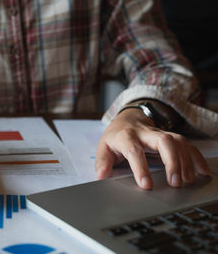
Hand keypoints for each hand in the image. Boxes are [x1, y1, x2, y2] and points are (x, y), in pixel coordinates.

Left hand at [95, 108, 210, 188]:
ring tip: (187, 180)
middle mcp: (145, 133)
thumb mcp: (104, 148)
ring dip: (186, 161)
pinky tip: (203, 172)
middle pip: (163, 141)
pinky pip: (187, 144)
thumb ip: (102, 162)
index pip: (134, 151)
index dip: (141, 168)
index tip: (147, 185)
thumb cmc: (116, 137)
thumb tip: (101, 177)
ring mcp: (160, 133)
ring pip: (178, 141)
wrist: (127, 118)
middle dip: (172, 161)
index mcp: (126, 137)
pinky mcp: (171, 136)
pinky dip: (197, 157)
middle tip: (175, 182)